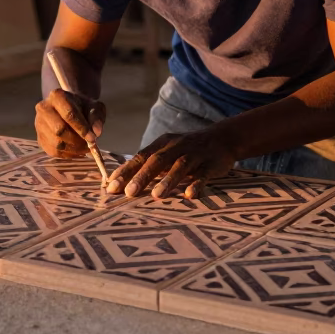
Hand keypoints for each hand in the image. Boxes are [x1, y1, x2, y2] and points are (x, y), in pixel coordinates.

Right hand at [35, 89, 105, 158]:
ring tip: (84, 147)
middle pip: (59, 130)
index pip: (69, 114)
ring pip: (56, 143)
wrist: (69, 109)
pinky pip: (53, 151)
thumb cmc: (82, 107)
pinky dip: (68, 154)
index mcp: (57, 96)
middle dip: (77, 140)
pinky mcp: (39, 138)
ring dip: (74, 149)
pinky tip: (76, 150)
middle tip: (89, 145)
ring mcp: (39, 124)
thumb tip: (96, 131)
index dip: (81, 128)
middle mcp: (44, 109)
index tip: (92, 138)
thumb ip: (96, 117)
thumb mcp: (93, 107)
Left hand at [106, 127, 238, 199]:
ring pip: (180, 166)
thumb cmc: (188, 150)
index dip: (126, 171)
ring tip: (156, 195)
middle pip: (157, 160)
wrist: (223, 138)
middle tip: (128, 192)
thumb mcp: (168, 151)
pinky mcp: (212, 164)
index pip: (141, 156)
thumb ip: (149, 164)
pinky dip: (197, 183)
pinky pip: (204, 174)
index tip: (111, 186)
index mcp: (163, 143)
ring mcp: (195, 154)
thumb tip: (120, 180)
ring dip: (168, 180)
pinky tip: (190, 194)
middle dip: (142, 176)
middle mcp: (177, 146)